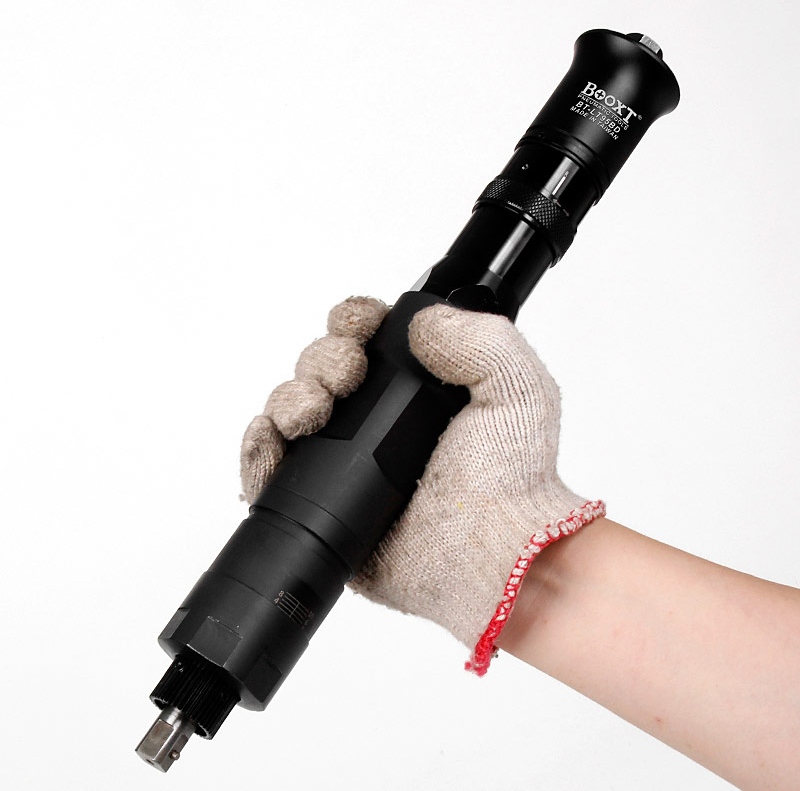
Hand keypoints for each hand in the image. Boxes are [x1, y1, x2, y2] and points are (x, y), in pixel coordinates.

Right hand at [240, 297, 602, 673]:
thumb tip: (421, 322)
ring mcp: (347, 463)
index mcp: (417, 389)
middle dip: (321, 359)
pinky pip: (272, 469)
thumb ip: (480, 338)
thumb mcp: (517, 388)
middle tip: (345, 376)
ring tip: (313, 409)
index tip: (359, 329)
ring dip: (290, 397)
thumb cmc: (512, 480)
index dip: (353, 323)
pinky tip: (271, 435)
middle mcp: (378, 421)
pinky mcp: (323, 505)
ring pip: (291, 410)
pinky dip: (259, 448)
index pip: (367, 338)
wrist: (493, 555)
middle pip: (321, 368)